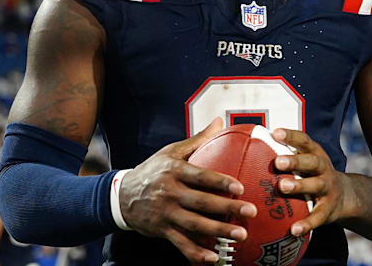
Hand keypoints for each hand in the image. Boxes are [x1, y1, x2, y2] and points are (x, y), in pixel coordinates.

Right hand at [119, 118, 258, 263]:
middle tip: (251, 212)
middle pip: (202, 202)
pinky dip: (196, 253)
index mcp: (174, 171)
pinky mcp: (161, 231)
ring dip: (219, 231)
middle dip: (227, 208)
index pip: (200, 176)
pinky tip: (213, 258)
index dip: (220, 182)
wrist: (120, 196)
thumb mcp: (171, 151)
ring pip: (194, 225)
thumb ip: (198, 139)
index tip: (240, 187)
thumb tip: (221, 120)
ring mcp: (165, 214)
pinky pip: (180, 244)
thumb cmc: (153, 170)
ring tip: (241, 235)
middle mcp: (170, 193)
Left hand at [271, 128, 355, 236]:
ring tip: (283, 187)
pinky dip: (306, 223)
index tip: (275, 133)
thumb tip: (250, 144)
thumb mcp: (306, 161)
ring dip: (300, 186)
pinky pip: (317, 216)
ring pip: (316, 185)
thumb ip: (285, 154)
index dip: (291, 136)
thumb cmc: (313, 175)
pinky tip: (293, 229)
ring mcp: (327, 188)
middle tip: (277, 162)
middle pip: (311, 162)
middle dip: (295, 161)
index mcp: (315, 154)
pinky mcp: (328, 209)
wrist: (345, 196)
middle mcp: (323, 169)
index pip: (304, 141)